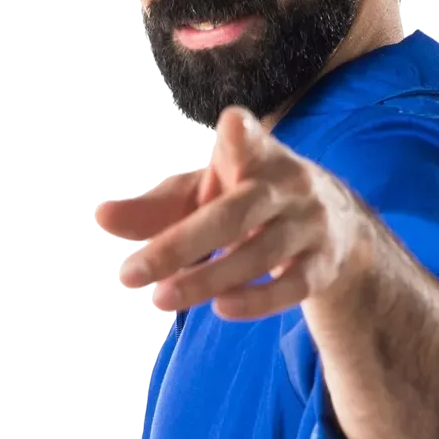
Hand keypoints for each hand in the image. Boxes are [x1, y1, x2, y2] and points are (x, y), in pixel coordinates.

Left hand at [91, 106, 370, 319]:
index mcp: (254, 154)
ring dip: (207, 280)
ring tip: (162, 299)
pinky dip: (258, 300)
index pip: (247, 138)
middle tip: (129, 275)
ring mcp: (310, 224)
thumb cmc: (249, 202)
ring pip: (258, 254)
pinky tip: (221, 308)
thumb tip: (101, 218)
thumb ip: (155, 210)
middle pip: (234, 214)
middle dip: (180, 245)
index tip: (231, 129)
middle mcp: (287, 184)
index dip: (242, 136)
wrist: (337, 228)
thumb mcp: (205, 197)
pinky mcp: (323, 264)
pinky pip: (292, 286)